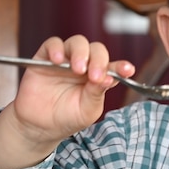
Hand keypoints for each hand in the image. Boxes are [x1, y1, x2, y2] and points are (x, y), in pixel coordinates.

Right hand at [0, 35, 134, 168]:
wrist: (40, 126)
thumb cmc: (68, 117)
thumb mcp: (87, 110)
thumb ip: (97, 93)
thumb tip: (108, 78)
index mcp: (99, 77)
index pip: (114, 67)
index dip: (122, 66)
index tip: (128, 70)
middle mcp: (85, 65)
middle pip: (97, 50)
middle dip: (99, 60)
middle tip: (95, 76)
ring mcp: (66, 60)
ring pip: (78, 43)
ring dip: (81, 53)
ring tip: (77, 69)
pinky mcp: (45, 58)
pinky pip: (53, 43)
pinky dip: (56, 48)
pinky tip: (57, 61)